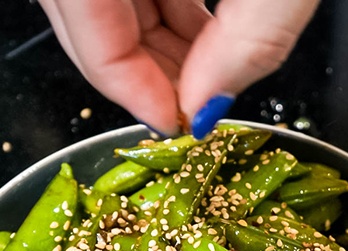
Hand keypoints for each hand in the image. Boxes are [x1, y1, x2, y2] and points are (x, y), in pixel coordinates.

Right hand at [39, 0, 319, 136]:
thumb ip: (249, 41)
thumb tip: (208, 101)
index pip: (77, 14)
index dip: (121, 83)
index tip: (173, 121)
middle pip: (84, 5)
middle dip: (140, 69)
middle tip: (190, 105)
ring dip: (156, 43)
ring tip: (207, 73)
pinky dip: (167, 6)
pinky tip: (205, 33)